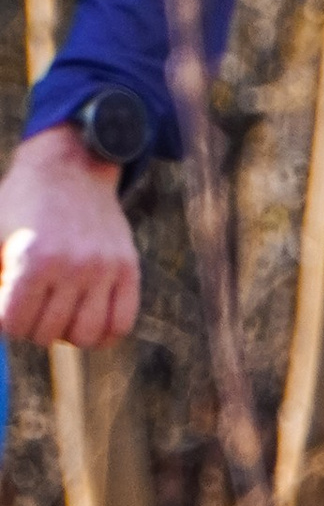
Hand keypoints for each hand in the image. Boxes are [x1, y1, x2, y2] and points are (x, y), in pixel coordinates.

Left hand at [0, 124, 140, 345]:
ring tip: (58, 316)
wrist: (69, 169)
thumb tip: (1, 319)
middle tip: (30, 308)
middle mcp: (72, 266)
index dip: (6, 322)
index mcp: (32, 258)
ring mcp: (104, 269)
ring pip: (84, 336)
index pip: (14, 324)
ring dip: (66, 333)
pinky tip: (86, 320)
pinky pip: (120, 323)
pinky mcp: (128, 269)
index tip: (8, 309)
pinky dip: (102, 333)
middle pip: (47, 333)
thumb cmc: (21, 204)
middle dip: (31, 327)